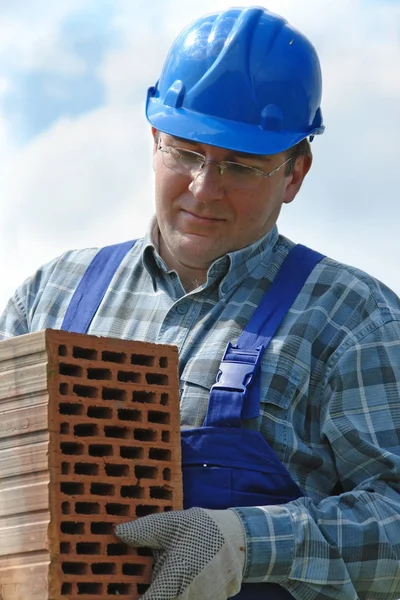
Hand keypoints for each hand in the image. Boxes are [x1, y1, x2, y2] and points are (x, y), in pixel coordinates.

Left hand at [115, 507, 245, 599]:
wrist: (238, 538)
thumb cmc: (202, 529)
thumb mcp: (172, 524)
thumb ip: (144, 531)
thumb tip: (117, 532)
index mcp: (176, 580)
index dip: (133, 598)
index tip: (120, 592)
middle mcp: (188, 598)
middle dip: (150, 591)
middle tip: (145, 574)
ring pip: (174, 599)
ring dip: (165, 591)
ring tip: (167, 568)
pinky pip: (188, 598)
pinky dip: (179, 591)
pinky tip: (179, 575)